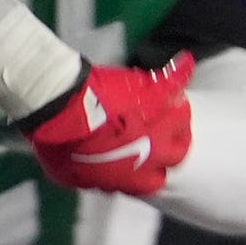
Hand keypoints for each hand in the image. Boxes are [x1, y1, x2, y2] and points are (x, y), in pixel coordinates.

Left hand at [18, 55, 193, 195]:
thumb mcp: (72, 176)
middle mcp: (154, 154)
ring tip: (170, 105)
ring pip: (181, 120)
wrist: (63, 114)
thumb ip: (92, 178)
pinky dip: (180, 72)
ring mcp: (158, 122)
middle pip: (178, 152)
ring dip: (177, 114)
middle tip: (160, 134)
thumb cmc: (60, 147)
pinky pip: (175, 81)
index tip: (141, 160)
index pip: (155, 180)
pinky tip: (184, 63)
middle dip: (171, 145)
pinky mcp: (155, 95)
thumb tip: (96, 178)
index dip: (149, 169)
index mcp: (135, 178)